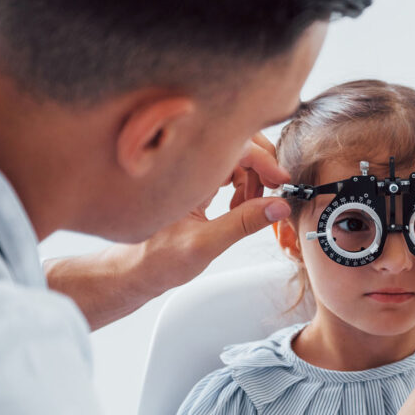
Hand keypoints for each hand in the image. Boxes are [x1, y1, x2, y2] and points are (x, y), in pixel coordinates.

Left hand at [133, 133, 292, 296]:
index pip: (235, 146)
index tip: (281, 182)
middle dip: (260, 166)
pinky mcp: (194, 182)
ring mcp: (190, 172)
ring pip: (234, 157)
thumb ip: (243, 223)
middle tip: (271, 192)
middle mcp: (186, 165)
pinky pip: (226, 170)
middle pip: (237, 144)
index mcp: (185, 172)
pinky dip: (241, 185)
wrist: (134, 271)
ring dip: (252, 178)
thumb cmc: (156, 259)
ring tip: (249, 207)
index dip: (264, 161)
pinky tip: (238, 206)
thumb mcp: (205, 244)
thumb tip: (278, 206)